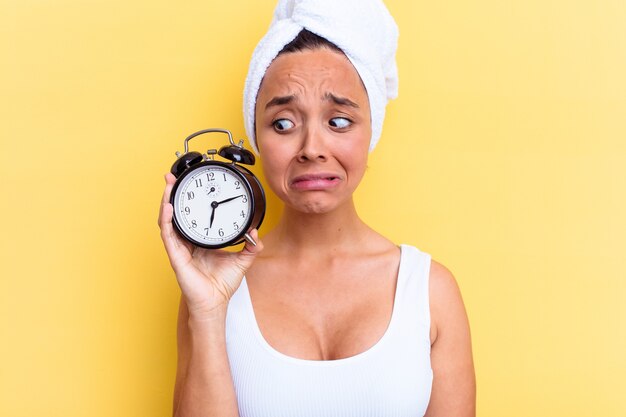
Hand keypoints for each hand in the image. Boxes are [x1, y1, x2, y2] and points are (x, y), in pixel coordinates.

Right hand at [158, 173, 262, 319]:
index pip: (191, 215)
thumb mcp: (242, 260)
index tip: (191, 183)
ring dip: (166, 201)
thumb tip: (256, 232)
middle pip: (176, 213)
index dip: (189, 200)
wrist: (215, 303)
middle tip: (172, 176)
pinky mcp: (176, 256)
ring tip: (168, 185)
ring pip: (168, 220)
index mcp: (199, 240)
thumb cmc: (221, 285)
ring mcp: (179, 248)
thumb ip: (251, 245)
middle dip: (172, 194)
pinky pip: (168, 235)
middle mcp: (186, 242)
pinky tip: (168, 207)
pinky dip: (167, 219)